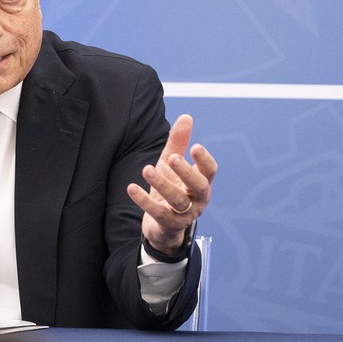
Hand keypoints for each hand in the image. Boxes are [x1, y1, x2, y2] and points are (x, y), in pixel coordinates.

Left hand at [126, 114, 216, 254]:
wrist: (164, 225)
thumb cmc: (172, 187)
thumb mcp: (172, 164)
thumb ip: (179, 143)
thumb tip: (186, 116)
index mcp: (202, 182)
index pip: (210, 171)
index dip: (204, 159)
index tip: (195, 146)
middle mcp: (198, 199)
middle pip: (199, 186)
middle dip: (186, 172)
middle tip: (172, 158)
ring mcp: (185, 214)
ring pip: (177, 200)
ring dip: (162, 184)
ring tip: (147, 169)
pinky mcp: (169, 224)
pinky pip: (158, 213)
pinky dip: (144, 201)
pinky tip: (132, 187)